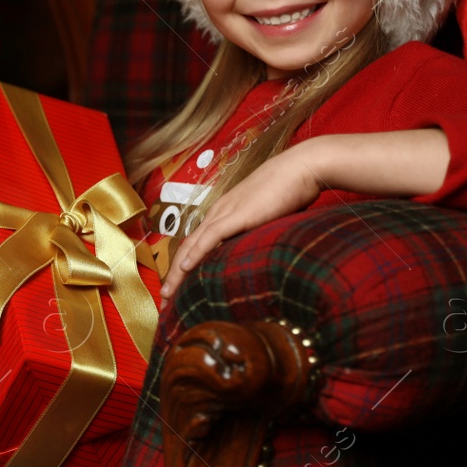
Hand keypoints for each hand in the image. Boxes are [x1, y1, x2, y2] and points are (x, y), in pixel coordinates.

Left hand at [159, 143, 324, 300]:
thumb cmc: (289, 191)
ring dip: (177, 272)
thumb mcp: (268, 218)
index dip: (183, 266)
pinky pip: (211, 236)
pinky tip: (185, 268)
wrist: (301, 167)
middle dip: (174, 275)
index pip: (196, 243)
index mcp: (224, 213)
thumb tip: (257, 253)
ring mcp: (226, 212)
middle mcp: (218, 213)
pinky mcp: (238, 214)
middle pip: (187, 247)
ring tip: (167, 294)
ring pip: (193, 245)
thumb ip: (257, 233)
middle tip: (164, 298)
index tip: (177, 288)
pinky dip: (196, 253)